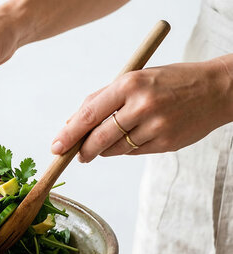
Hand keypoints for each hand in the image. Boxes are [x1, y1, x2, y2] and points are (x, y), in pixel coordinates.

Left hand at [51, 56, 232, 161]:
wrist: (216, 89)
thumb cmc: (168, 82)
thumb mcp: (134, 79)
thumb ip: (102, 99)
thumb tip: (71, 125)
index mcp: (129, 84)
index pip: (89, 114)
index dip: (69, 133)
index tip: (55, 147)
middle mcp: (142, 105)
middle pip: (99, 138)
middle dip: (82, 150)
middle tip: (77, 155)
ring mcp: (156, 126)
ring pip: (115, 149)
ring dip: (105, 149)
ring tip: (112, 138)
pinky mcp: (166, 143)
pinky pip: (133, 153)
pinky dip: (126, 149)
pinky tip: (135, 136)